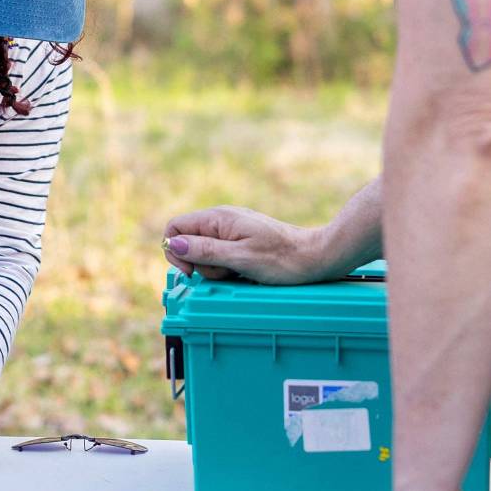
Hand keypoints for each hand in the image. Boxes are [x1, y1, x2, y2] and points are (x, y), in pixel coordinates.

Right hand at [162, 206, 338, 284]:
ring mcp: (232, 230)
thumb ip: (205, 250)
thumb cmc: (282, 259)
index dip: (176, 251)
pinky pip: (221, 254)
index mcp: (219, 218)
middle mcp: (222, 220)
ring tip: (239, 272)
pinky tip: (243, 272)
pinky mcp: (242, 240)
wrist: (316, 257)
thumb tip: (174, 244)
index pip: (176, 227)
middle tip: (225, 272)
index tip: (191, 271)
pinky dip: (227, 267)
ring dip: (215, 268)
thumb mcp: (240, 258)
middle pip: (189, 242)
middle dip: (200, 263)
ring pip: (204, 252)